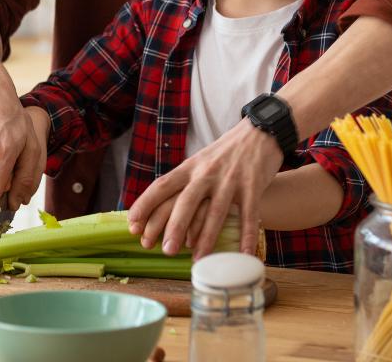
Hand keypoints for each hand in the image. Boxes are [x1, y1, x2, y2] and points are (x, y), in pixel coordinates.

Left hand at [127, 120, 282, 258]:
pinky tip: (243, 254)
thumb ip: (184, 182)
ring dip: (206, 238)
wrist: (260, 132)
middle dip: (174, 228)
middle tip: (166, 251)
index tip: (132, 225)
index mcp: (189, 167)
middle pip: (186, 202)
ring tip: (197, 259)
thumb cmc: (225, 154)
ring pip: (215, 212)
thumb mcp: (199, 162)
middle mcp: (206, 173)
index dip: (144, 205)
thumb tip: (160, 210)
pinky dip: (246, 236)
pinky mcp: (252, 186)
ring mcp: (229, 180)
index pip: (161, 186)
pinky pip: (249, 215)